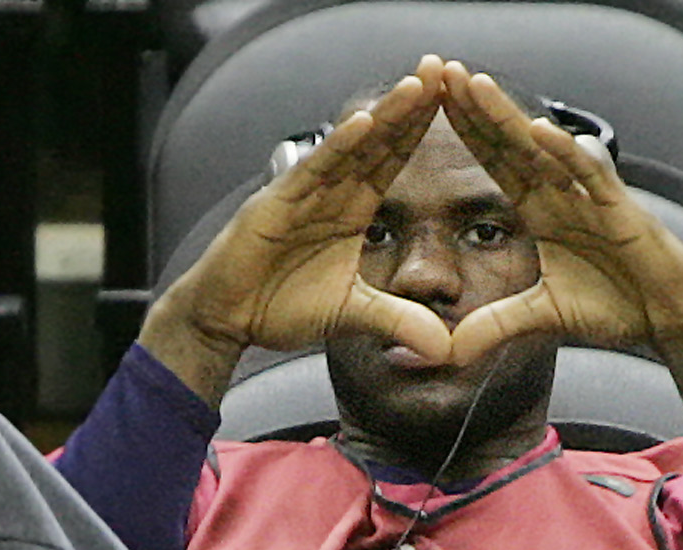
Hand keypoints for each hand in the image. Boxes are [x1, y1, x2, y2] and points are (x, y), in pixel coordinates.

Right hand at [142, 56, 454, 404]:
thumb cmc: (279, 308)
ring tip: (416, 84)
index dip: (420, 133)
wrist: (227, 319)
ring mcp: (302, 193)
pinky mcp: (276, 203)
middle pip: (378, 141)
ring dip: (384, 115)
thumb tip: (444, 348)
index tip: (455, 103)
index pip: (392, 162)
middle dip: (411, 106)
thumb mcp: (352, 317)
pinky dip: (337, 148)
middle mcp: (330, 193)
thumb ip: (398, 322)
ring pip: (351, 147)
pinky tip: (364, 124)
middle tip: (443, 68)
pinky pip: (312, 171)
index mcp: (351, 210)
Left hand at [438, 63, 682, 366]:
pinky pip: (590, 172)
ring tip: (476, 86)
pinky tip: (539, 131)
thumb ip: (494, 327)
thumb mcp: (542, 317)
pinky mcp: (620, 208)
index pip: (496, 162)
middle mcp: (562, 192)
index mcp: (541, 209)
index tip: (430, 104)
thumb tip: (448, 352)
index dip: (466, 134)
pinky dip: (566, 152)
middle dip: (477, 108)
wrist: (668, 318)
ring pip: (544, 146)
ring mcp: (591, 195)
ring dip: (509, 116)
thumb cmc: (614, 307)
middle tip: (442, 71)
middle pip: (511, 142)